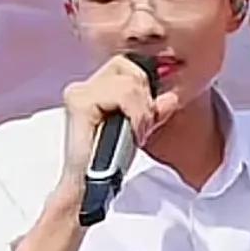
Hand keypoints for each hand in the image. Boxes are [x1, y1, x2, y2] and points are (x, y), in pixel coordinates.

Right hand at [60, 55, 179, 182]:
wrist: (92, 186)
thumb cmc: (112, 160)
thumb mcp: (141, 126)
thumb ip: (154, 108)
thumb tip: (170, 96)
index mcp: (99, 86)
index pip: (131, 64)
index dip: (149, 88)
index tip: (151, 117)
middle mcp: (86, 86)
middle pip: (130, 66)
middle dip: (145, 98)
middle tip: (143, 127)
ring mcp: (80, 92)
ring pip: (130, 81)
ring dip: (142, 111)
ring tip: (136, 133)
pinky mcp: (80, 102)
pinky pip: (122, 94)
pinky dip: (135, 114)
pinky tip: (133, 134)